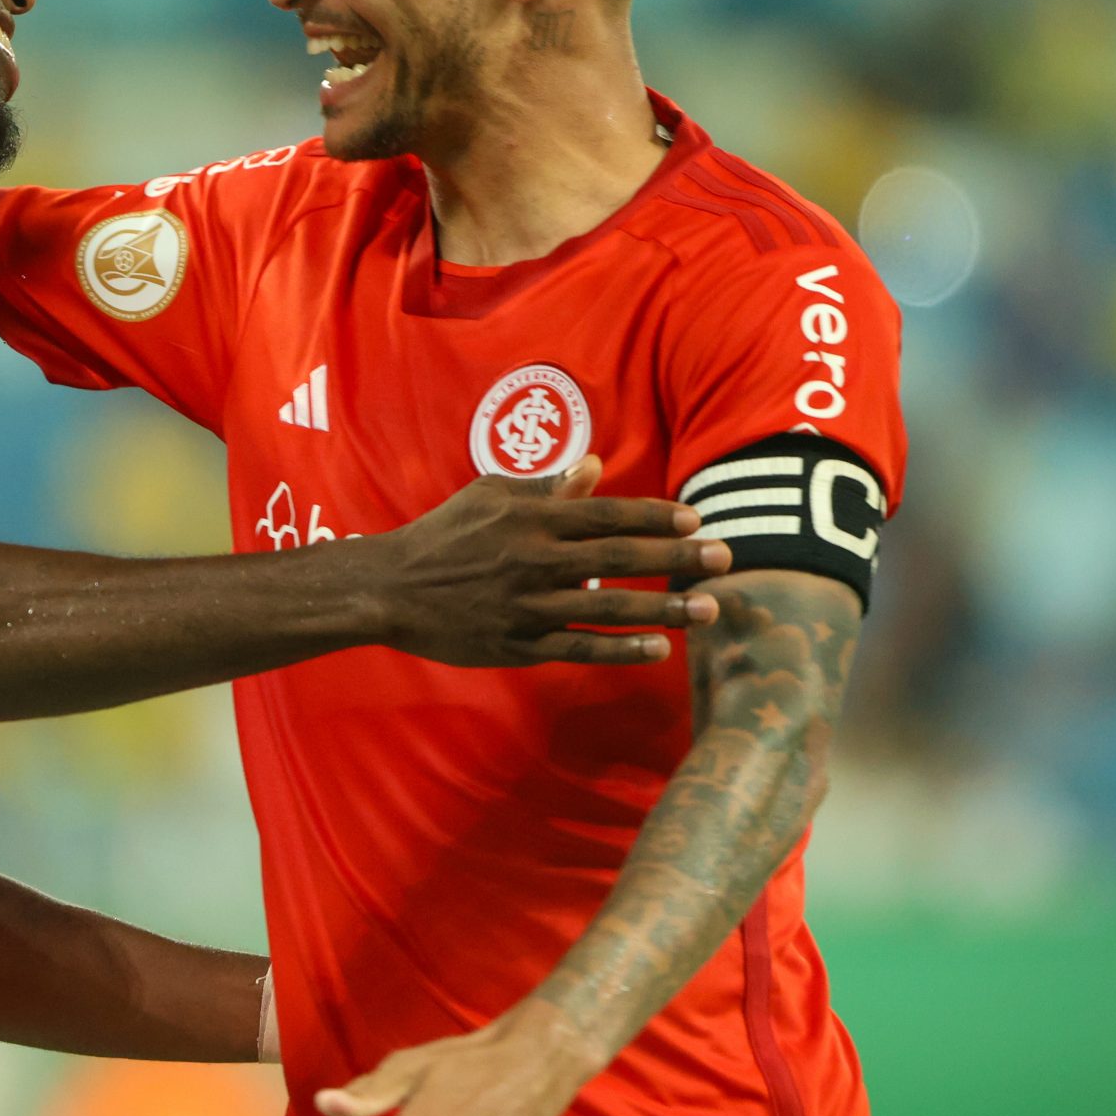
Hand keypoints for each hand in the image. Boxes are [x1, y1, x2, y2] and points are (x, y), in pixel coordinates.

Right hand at [361, 456, 729, 665]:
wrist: (391, 589)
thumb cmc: (443, 535)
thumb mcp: (489, 495)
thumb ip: (546, 485)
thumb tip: (595, 466)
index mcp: (530, 518)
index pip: (606, 513)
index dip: (654, 516)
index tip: (695, 520)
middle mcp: (535, 559)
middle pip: (619, 556)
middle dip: (677, 557)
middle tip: (725, 558)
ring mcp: (529, 605)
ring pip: (608, 606)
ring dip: (663, 607)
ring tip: (708, 608)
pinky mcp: (519, 644)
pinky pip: (580, 648)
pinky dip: (621, 650)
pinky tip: (659, 649)